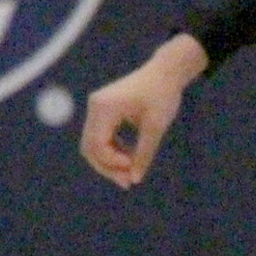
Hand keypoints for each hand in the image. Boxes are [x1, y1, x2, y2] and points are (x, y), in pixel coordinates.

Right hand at [79, 34, 206, 186]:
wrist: (165, 72)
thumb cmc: (163, 95)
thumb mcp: (156, 126)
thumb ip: (144, 153)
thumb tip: (135, 179)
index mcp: (105, 107)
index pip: (97, 144)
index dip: (112, 163)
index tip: (132, 169)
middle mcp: (95, 107)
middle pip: (90, 147)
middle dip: (107, 167)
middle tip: (128, 182)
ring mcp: (97, 108)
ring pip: (93, 145)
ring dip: (109, 161)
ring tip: (131, 173)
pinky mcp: (103, 111)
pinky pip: (101, 138)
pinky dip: (113, 151)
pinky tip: (130, 158)